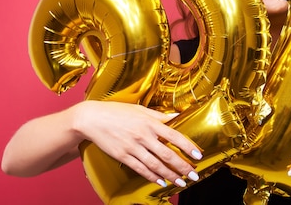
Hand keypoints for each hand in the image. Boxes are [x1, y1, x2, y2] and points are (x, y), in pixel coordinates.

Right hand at [74, 101, 202, 187]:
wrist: (92, 118)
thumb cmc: (117, 111)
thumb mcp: (140, 109)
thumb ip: (159, 115)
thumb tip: (176, 115)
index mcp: (150, 122)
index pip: (174, 136)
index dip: (187, 147)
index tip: (198, 155)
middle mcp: (143, 135)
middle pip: (167, 154)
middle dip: (182, 166)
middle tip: (194, 175)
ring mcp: (133, 147)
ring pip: (155, 165)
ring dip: (170, 175)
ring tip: (181, 182)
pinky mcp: (123, 156)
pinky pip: (140, 168)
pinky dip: (152, 176)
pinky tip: (161, 182)